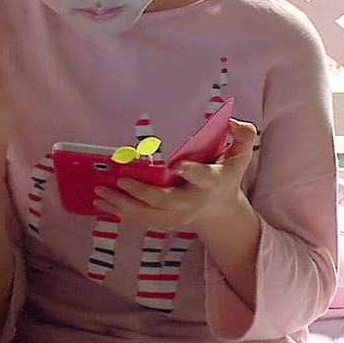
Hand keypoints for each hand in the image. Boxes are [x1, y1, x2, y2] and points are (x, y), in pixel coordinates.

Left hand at [94, 119, 257, 232]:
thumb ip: (243, 135)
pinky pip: (139, 220)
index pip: (202, 178)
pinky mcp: (163, 222)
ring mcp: (176, 216)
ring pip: (147, 215)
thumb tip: (230, 120)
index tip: (177, 164)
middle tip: (120, 179)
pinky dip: (119, 212)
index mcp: (211, 183)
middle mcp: (191, 202)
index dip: (190, 172)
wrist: (220, 214)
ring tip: (100, 192)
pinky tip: (101, 202)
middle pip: (165, 201)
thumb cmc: (227, 177)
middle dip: (142, 193)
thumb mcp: (241, 156)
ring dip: (122, 205)